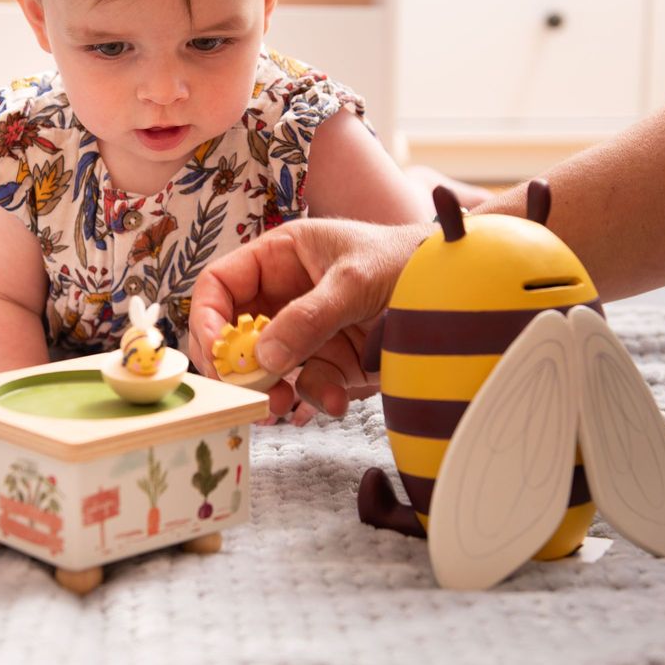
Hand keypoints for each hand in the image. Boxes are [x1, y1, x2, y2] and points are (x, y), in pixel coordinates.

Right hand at [189, 217, 430, 421]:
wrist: (457, 287)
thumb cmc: (405, 260)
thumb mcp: (356, 280)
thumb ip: (310, 315)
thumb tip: (264, 356)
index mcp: (280, 257)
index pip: (220, 284)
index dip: (207, 317)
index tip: (217, 352)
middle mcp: (285, 294)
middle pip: (237, 334)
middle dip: (239, 366)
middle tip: (246, 391)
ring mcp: (306, 330)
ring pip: (269, 368)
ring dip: (274, 390)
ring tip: (282, 407)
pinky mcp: (331, 359)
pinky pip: (307, 385)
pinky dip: (316, 399)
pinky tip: (335, 403)